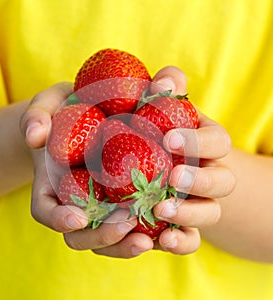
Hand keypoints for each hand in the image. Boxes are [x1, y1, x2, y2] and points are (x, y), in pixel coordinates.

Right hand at [20, 83, 146, 257]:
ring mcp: (102, 203)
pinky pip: (135, 224)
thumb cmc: (68, 110)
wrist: (93, 112)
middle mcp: (76, 200)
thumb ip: (37, 115)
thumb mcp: (49, 104)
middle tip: (127, 224)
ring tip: (150, 238)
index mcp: (53, 183)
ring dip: (125, 243)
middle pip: (81, 235)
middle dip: (102, 236)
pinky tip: (167, 229)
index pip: (46, 210)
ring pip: (108, 238)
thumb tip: (36, 137)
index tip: (78, 217)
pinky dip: (148, 231)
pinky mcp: (127, 200)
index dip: (58, 219)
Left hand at [151, 66, 235, 253]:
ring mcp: (198, 203)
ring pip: (210, 213)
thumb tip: (165, 81)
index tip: (170, 138)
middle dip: (200, 181)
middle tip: (173, 178)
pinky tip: (160, 240)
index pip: (218, 142)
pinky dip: (180, 242)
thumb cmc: (158, 131)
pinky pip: (191, 240)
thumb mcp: (163, 108)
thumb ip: (167, 89)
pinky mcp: (184, 226)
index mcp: (207, 145)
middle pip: (222, 182)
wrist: (158, 165)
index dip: (199, 142)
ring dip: (189, 214)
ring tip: (162, 210)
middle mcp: (210, 175)